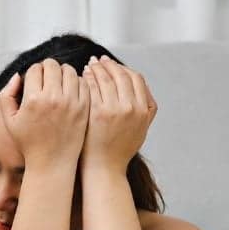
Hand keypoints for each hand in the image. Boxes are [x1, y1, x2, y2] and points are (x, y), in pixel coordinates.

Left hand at [80, 54, 157, 173]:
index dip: (124, 69)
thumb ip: (145, 110)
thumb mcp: (140, 130)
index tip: (113, 66)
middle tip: (99, 60)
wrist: (105, 169)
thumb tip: (142, 90)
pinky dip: (88, 78)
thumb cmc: (119, 150)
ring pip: (107, 78)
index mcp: (143, 110)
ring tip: (89, 66)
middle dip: (109, 65)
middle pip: (121, 75)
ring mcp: (116, 110)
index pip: (136, 78)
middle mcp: (132, 108)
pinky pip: (94, 87)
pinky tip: (83, 76)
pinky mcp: (99, 113)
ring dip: (97, 68)